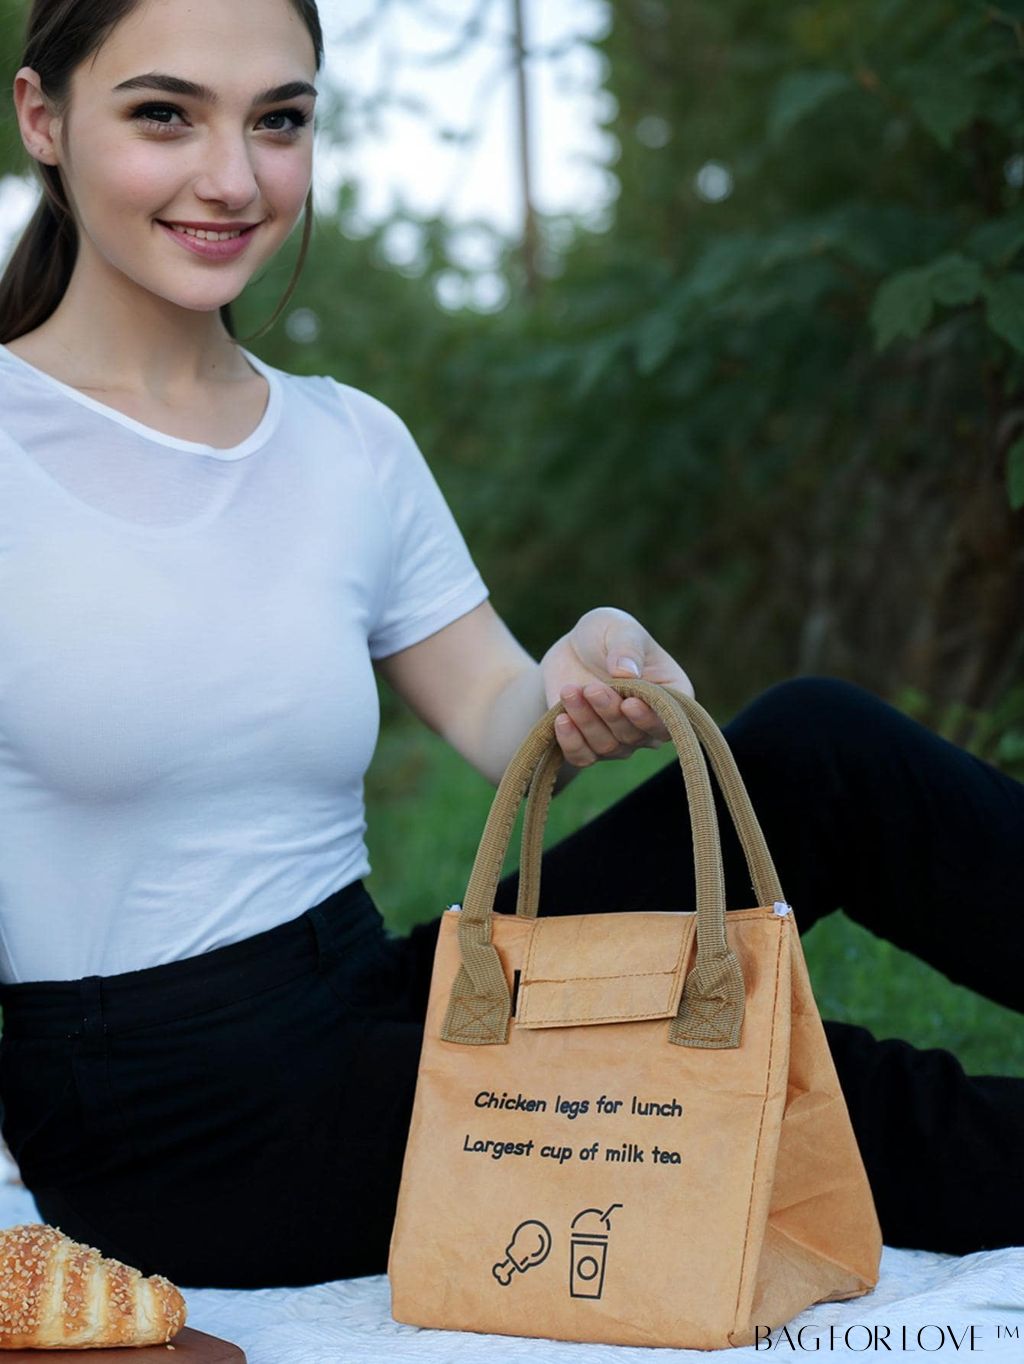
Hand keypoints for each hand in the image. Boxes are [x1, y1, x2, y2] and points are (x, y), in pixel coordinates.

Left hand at [540, 607, 693, 766]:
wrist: (573, 650)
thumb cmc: (607, 634)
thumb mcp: (618, 628)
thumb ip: (626, 647)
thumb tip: (627, 673)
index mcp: (672, 695)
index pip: (670, 720)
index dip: (650, 718)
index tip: (629, 703)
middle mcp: (650, 724)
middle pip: (635, 735)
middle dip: (610, 712)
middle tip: (592, 688)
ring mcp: (621, 739)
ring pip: (608, 746)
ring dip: (587, 721)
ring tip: (569, 692)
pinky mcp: (590, 745)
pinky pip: (583, 757)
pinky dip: (571, 742)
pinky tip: (561, 720)